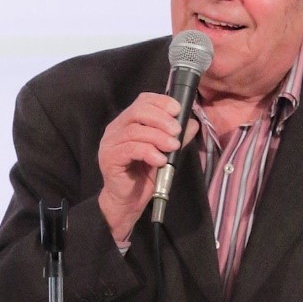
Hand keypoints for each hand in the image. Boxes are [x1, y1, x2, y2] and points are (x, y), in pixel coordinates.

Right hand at [98, 92, 198, 240]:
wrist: (128, 201)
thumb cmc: (144, 174)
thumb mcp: (165, 152)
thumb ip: (177, 138)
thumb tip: (192, 124)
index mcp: (128, 121)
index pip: (142, 100)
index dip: (161, 101)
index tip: (178, 110)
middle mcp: (116, 128)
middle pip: (138, 111)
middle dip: (161, 119)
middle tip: (176, 131)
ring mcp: (110, 142)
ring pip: (135, 131)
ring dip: (158, 137)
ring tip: (172, 147)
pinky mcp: (110, 158)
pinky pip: (130, 149)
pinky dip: (148, 152)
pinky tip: (160, 160)